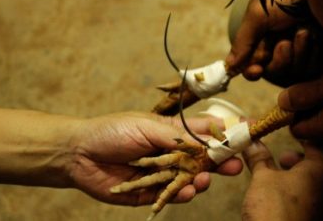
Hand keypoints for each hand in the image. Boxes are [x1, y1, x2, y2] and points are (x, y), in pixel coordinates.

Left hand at [67, 112, 242, 204]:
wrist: (80, 153)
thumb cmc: (113, 131)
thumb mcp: (146, 126)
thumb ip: (176, 137)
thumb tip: (206, 141)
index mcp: (171, 133)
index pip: (203, 132)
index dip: (223, 133)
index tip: (242, 135)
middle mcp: (170, 154)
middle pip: (202, 159)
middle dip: (220, 161)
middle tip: (236, 165)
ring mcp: (161, 174)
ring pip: (189, 179)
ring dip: (201, 180)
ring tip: (205, 180)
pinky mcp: (149, 192)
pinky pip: (170, 196)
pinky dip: (181, 196)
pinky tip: (187, 193)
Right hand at [226, 0, 322, 86]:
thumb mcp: (257, 15)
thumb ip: (243, 42)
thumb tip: (229, 65)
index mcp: (262, 39)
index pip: (252, 66)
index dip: (252, 72)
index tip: (256, 71)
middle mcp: (279, 46)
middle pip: (274, 72)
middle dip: (279, 61)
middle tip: (284, 43)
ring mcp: (301, 51)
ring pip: (295, 71)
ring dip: (298, 53)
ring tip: (304, 32)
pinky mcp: (320, 53)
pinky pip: (314, 68)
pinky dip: (313, 54)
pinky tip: (315, 37)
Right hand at [242, 140, 322, 220]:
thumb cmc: (275, 210)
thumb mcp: (262, 177)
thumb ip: (258, 157)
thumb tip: (251, 140)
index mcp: (321, 170)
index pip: (316, 141)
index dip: (301, 132)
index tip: (288, 126)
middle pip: (317, 163)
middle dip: (297, 157)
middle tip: (281, 156)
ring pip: (313, 182)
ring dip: (296, 174)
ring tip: (277, 175)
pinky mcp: (316, 220)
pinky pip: (309, 198)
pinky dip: (296, 190)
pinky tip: (279, 195)